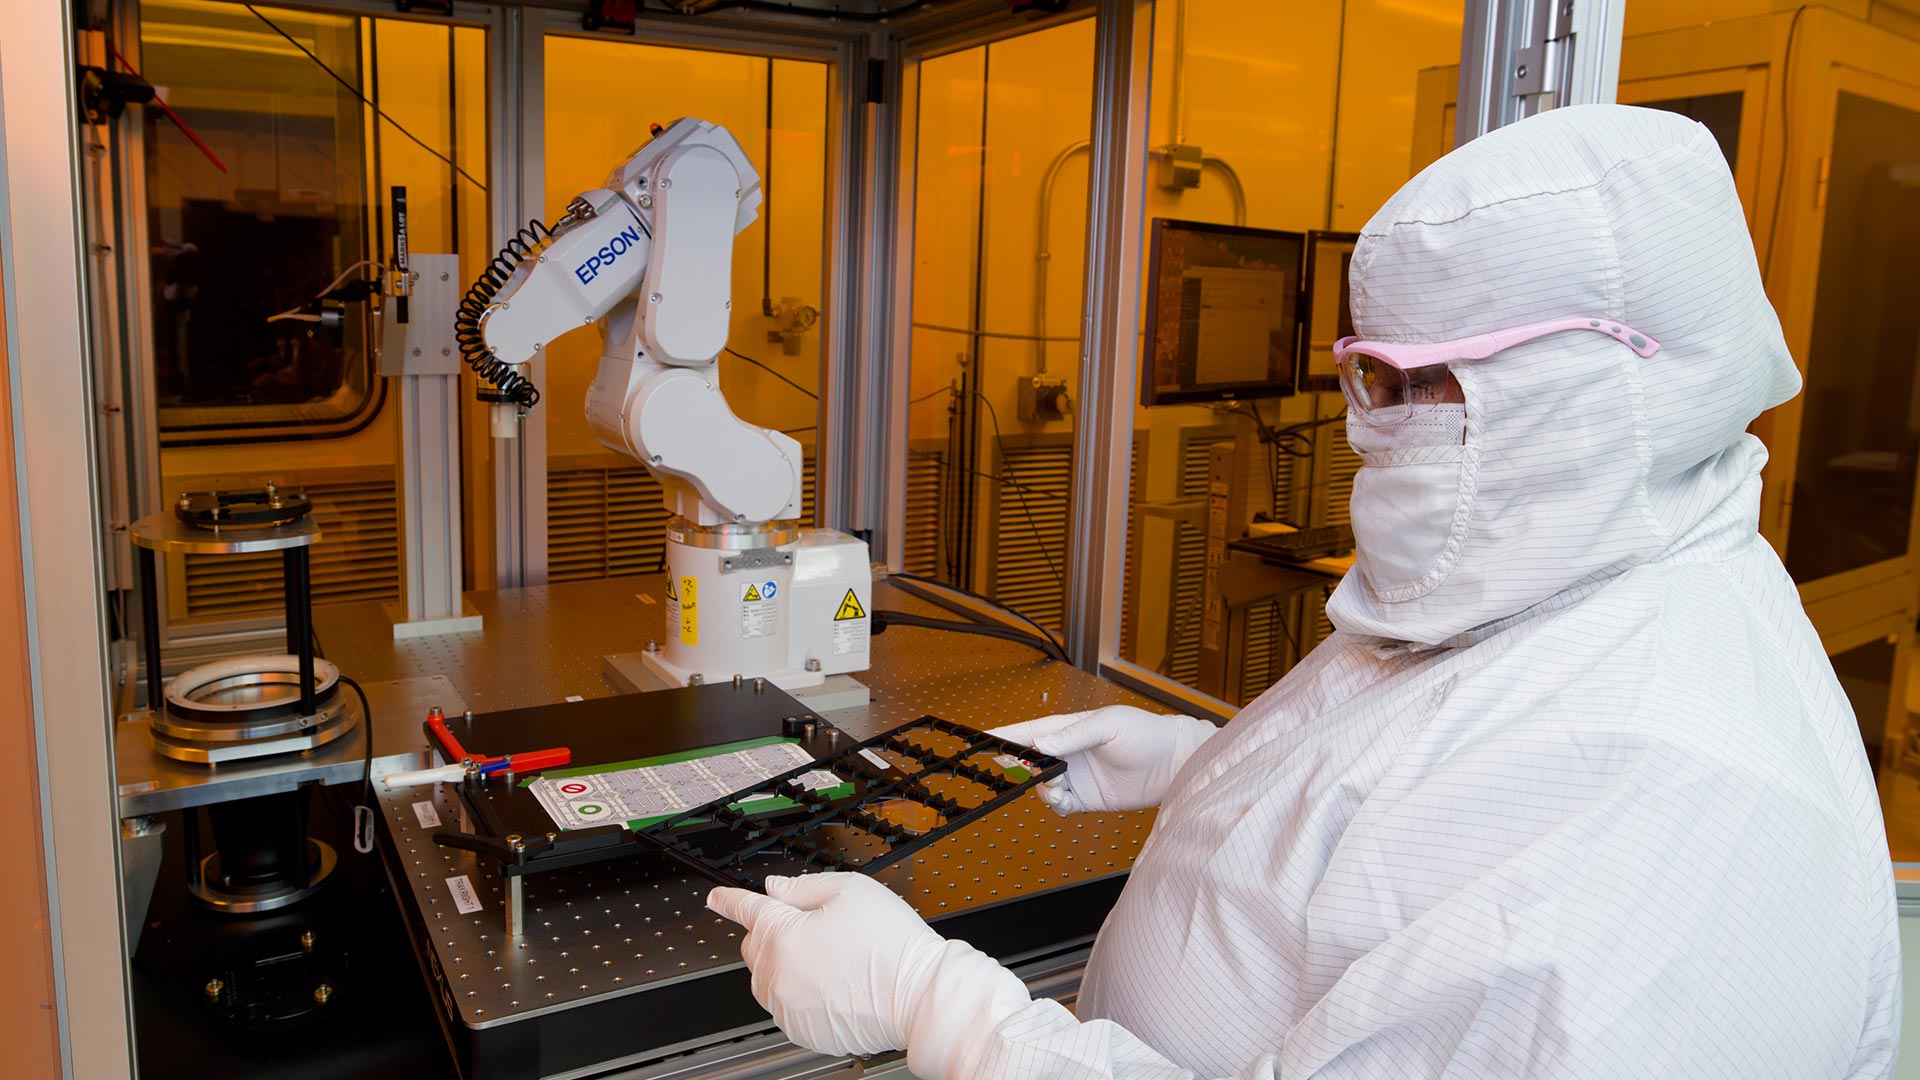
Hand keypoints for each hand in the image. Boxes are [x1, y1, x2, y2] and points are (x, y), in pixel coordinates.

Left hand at [708, 874, 1031, 1076]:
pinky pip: (786, 1005)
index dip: (729, 900)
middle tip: (816, 930)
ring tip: (833, 961)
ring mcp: (786, 1006)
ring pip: (769, 979)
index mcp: (783, 933)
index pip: (745, 909)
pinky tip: (835, 985)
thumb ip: (804, 886)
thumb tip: (776, 888)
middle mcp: (777, 973)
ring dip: (786, 965)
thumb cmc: (892, 943)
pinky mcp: (800, 1030)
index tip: (716, 898)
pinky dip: (800, 994)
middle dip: (775, 933)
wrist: (919, 995)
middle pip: (755, 947)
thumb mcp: (851, 890)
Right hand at [992, 705, 1217, 813]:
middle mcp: (1069, 753)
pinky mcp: (1087, 799)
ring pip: (1043, 786)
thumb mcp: (1109, 725)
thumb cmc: (1145, 734)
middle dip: (1020, 767)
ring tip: (1054, 787)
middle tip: (1017, 769)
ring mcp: (1077, 777)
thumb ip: (1074, 735)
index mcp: (1070, 729)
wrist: (1174, 763)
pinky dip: (1055, 805)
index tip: (981, 739)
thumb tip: (1040, 742)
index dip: (1006, 736)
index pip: (1030, 731)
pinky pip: (1061, 805)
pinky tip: (1061, 800)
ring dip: (1042, 788)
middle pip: (1031, 761)